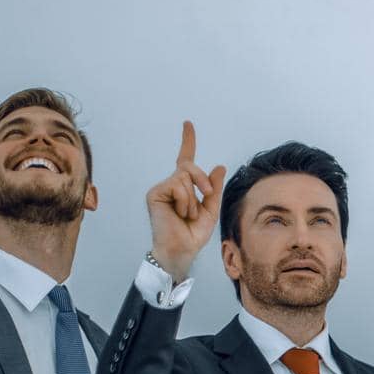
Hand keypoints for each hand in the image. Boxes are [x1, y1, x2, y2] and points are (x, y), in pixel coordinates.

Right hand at [147, 122, 226, 282]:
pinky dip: (185, 200)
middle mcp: (171, 184)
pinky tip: (179, 213)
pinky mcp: (154, 193)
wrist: (182, 249)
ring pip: (185, 177)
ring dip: (193, 198)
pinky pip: (177, 186)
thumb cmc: (194, 232)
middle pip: (189, 166)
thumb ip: (214, 188)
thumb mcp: (211, 208)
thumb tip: (219, 166)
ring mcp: (162, 188)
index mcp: (185, 187)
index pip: (185, 159)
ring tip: (187, 214)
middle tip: (207, 194)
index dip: (187, 141)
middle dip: (203, 180)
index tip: (187, 123)